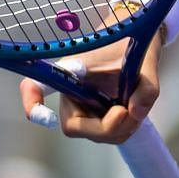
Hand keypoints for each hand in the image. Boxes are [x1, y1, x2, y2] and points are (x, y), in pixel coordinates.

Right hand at [17, 26, 165, 144]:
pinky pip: (108, 135)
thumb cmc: (132, 47)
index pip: (38, 85)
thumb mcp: (144, 63)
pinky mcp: (96, 117)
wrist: (139, 41)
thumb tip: (134, 113)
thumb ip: (146, 89)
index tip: (40, 115)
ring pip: (96, 135)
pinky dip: (125, 128)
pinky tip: (132, 110)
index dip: (32, 100)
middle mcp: (70, 93)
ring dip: (121, 128)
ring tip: (135, 106)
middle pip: (76, 128)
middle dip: (107, 127)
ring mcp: (83, 108)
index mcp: (70, 72)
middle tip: (127, 112)